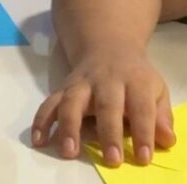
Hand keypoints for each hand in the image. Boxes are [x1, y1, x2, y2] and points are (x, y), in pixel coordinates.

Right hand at [31, 49, 175, 166]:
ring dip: (69, 126)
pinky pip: (50, 102)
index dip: (143, 132)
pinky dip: (42, 120)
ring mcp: (81, 83)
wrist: (107, 46)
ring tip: (69, 151)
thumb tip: (166, 140)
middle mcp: (106, 80)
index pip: (141, 107)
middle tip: (112, 160)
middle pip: (106, 104)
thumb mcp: (156, 89)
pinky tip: (39, 139)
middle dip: (108, 132)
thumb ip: (161, 116)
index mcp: (134, 81)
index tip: (143, 157)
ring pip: (72, 101)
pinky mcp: (64, 88)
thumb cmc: (135, 77)